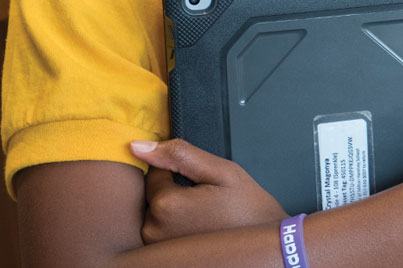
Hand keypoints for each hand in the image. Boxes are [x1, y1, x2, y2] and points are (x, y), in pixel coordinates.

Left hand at [130, 138, 288, 242]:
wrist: (263, 244)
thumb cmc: (247, 208)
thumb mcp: (221, 171)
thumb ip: (180, 154)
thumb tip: (139, 146)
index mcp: (167, 205)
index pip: (154, 173)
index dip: (179, 172)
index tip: (202, 184)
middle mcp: (154, 230)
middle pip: (152, 194)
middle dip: (174, 191)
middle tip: (205, 200)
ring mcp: (157, 246)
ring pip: (155, 212)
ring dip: (173, 209)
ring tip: (203, 216)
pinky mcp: (163, 258)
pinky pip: (159, 231)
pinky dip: (174, 226)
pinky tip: (196, 228)